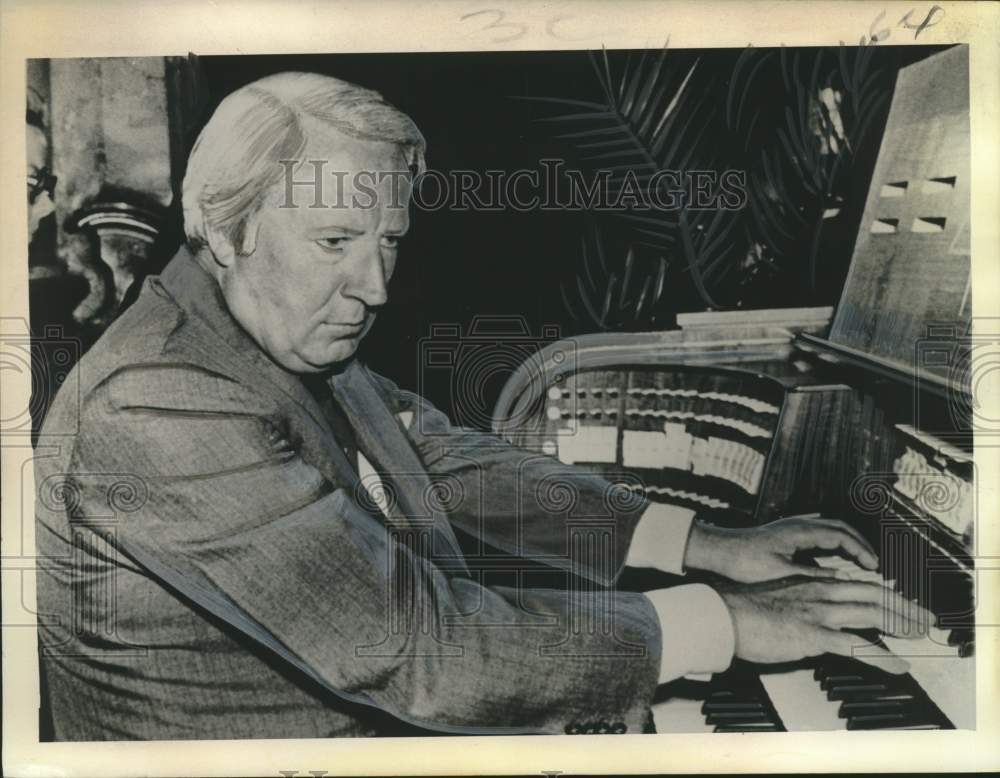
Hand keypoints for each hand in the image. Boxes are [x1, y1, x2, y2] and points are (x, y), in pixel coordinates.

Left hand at [684, 515, 878, 582]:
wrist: (717, 551)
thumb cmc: (744, 563)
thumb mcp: (780, 574)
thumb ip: (810, 576)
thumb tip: (841, 580)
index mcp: (800, 532)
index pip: (841, 536)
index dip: (860, 550)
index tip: (873, 566)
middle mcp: (798, 524)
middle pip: (840, 528)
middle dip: (860, 544)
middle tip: (874, 564)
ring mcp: (791, 526)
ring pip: (829, 528)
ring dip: (847, 542)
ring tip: (861, 561)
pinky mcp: (785, 533)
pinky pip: (818, 531)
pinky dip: (833, 541)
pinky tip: (835, 554)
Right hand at [717, 576, 935, 673]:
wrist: (722, 614)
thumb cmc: (742, 607)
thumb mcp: (777, 594)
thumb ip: (799, 595)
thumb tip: (812, 603)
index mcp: (811, 582)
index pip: (857, 584)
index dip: (884, 593)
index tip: (901, 601)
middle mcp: (820, 592)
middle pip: (873, 595)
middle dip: (903, 605)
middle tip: (923, 616)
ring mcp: (818, 613)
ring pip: (871, 614)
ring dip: (900, 624)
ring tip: (919, 633)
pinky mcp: (813, 635)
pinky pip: (856, 646)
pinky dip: (882, 657)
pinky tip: (898, 666)